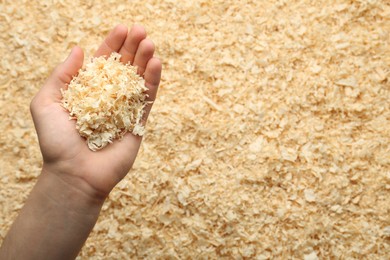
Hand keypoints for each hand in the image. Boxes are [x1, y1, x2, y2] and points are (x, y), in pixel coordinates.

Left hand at [30, 24, 161, 197]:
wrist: (74, 174)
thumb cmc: (56, 141)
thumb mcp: (46, 102)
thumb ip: (62, 75)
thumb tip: (79, 49)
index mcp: (88, 91)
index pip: (103, 62)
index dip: (112, 44)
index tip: (122, 28)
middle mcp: (108, 97)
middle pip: (124, 67)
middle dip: (132, 47)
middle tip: (141, 30)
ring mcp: (125, 109)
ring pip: (139, 79)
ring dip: (145, 60)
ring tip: (150, 42)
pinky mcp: (138, 123)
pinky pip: (148, 98)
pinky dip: (153, 80)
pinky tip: (156, 63)